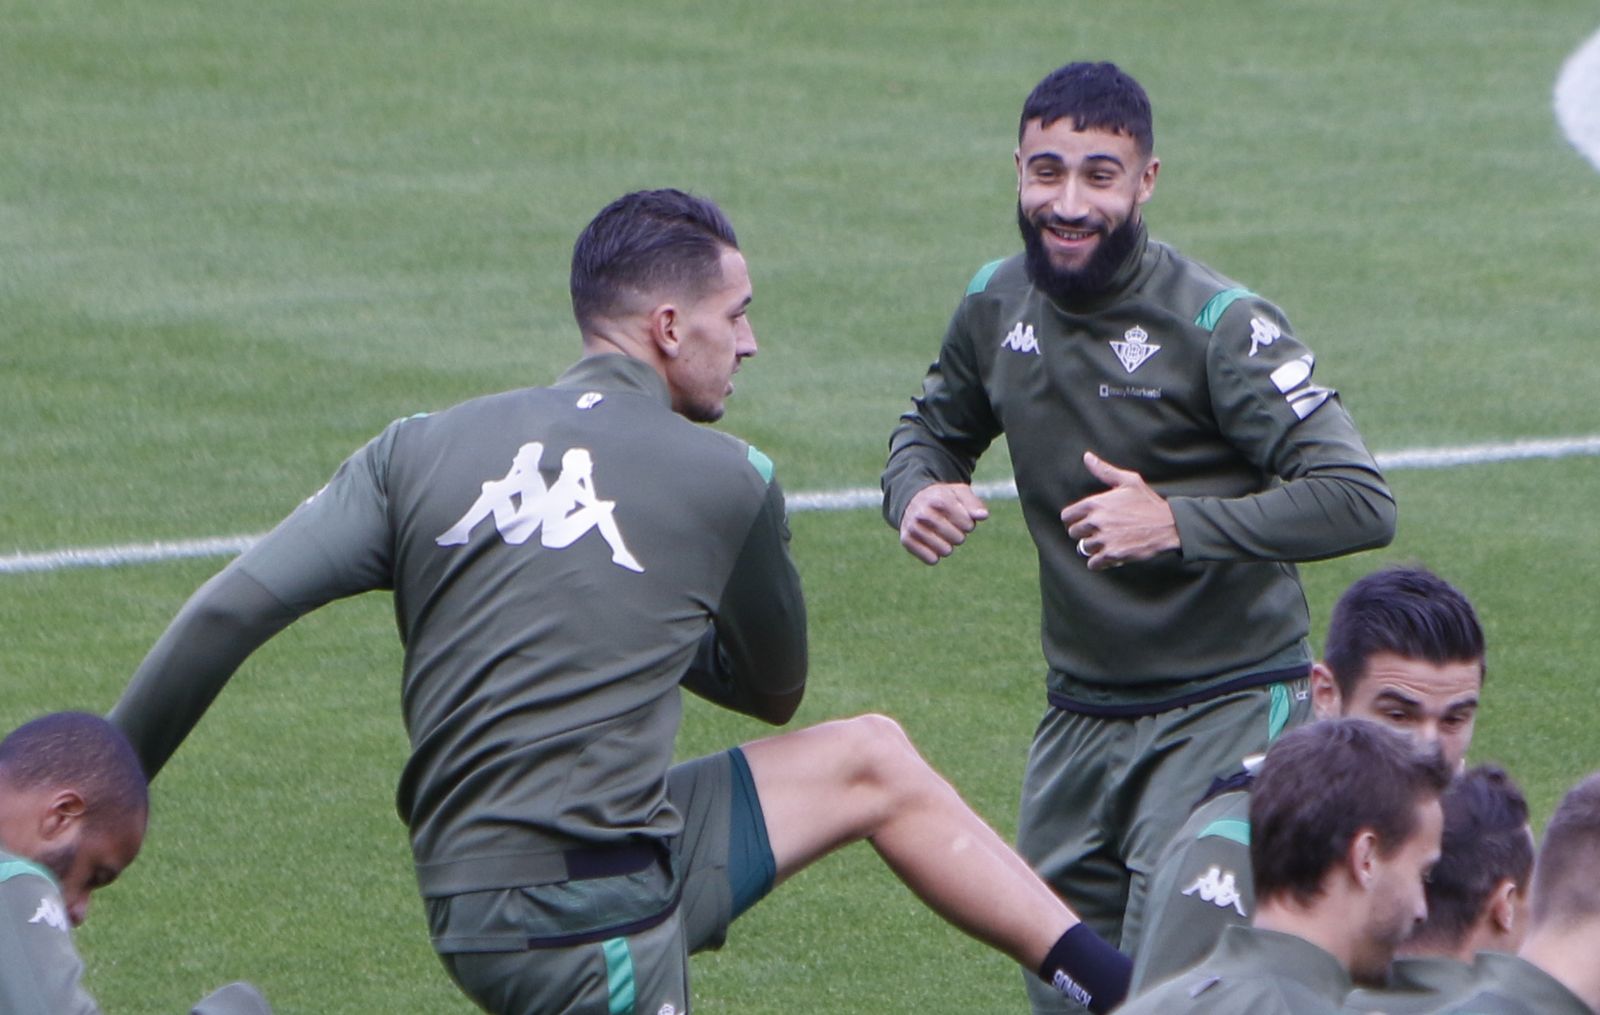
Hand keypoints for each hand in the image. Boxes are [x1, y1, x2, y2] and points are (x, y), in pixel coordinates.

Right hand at [899, 483, 989, 564]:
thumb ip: (973, 503)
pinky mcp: (906, 540)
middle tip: (949, 525)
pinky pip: (932, 559)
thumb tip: (983, 515)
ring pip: (946, 551)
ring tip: (940, 533)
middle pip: (958, 539)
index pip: (967, 525)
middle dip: (958, 534)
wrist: (912, 500)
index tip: (960, 517)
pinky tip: (931, 542)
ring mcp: (913, 527)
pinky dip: (935, 554)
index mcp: (939, 499)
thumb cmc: (942, 498)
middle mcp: (923, 513)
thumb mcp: (959, 493)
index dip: (968, 523)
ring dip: (947, 545)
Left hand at [1060, 452, 1178, 570]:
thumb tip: (1086, 456)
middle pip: (1073, 533)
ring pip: (1083, 548)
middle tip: (1099, 532)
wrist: (1168, 525)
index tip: (1084, 521)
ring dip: (1093, 548)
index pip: (1067, 516)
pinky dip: (1099, 562)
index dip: (1074, 519)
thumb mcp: (1128, 481)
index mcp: (1095, 503)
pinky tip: (1110, 554)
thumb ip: (1104, 471)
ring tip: (1107, 542)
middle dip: (1084, 533)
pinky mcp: (1112, 555)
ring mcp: (1103, 539)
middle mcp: (1096, 521)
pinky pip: (1093, 563)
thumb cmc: (1148, 502)